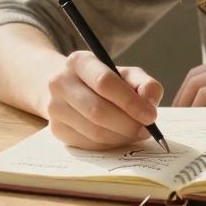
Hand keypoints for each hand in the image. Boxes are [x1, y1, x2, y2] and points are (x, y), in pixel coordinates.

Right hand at [45, 50, 162, 149]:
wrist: (70, 88)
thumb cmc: (104, 81)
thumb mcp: (126, 74)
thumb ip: (145, 85)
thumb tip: (150, 104)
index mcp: (79, 61)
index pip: (104, 82)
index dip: (130, 101)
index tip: (151, 115)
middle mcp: (60, 82)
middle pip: (98, 110)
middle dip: (127, 124)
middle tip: (146, 130)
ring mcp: (55, 108)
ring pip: (93, 131)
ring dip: (121, 137)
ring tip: (136, 134)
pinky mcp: (57, 129)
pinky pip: (88, 144)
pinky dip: (110, 144)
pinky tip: (120, 138)